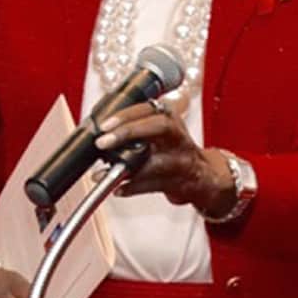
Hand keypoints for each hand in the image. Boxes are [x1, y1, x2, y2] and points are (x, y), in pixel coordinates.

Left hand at [93, 101, 231, 213]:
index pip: (149, 109)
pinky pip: (151, 186)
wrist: (198, 175)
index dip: (126, 115)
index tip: (105, 125)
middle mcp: (177, 136)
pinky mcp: (177, 181)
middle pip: (159, 127)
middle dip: (129, 132)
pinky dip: (132, 188)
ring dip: (127, 168)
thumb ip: (133, 125)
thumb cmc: (172, 149)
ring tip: (103, 173)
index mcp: (170, 118)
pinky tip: (119, 188)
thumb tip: (99, 132)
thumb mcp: (158, 128)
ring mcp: (179, 159)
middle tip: (103, 142)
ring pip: (154, 162)